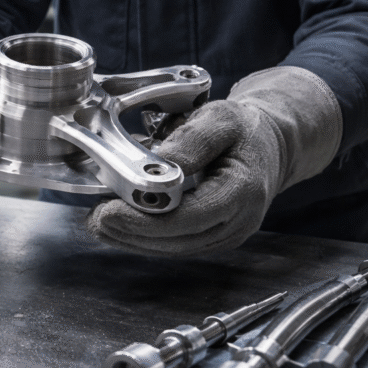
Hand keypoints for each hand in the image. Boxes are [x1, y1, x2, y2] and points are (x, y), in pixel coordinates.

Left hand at [86, 67, 341, 255]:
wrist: (271, 144)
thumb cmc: (245, 129)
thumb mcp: (221, 119)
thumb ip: (192, 140)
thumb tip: (159, 161)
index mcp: (243, 191)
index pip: (189, 217)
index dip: (146, 221)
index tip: (110, 212)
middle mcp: (238, 222)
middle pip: (177, 239)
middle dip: (131, 233)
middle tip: (96, 219)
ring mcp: (227, 235)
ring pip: (174, 248)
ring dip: (134, 239)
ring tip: (99, 223)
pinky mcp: (214, 238)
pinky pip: (177, 245)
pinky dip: (146, 238)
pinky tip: (121, 227)